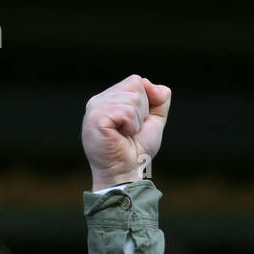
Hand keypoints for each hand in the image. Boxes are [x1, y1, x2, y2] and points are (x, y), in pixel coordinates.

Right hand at [82, 75, 171, 189]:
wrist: (126, 172)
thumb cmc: (136, 150)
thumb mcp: (153, 122)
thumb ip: (158, 101)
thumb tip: (154, 85)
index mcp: (109, 98)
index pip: (136, 81)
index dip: (146, 103)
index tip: (136, 124)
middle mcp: (99, 100)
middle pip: (135, 86)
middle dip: (142, 112)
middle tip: (130, 131)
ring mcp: (95, 108)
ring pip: (132, 99)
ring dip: (137, 121)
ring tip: (125, 135)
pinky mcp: (95, 117)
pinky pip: (126, 111)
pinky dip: (131, 126)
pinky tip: (121, 136)